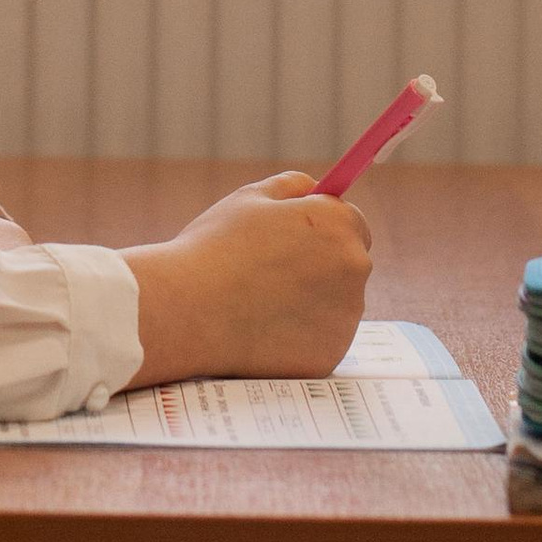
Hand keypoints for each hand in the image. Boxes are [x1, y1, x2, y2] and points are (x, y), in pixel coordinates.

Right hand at [122, 170, 371, 386]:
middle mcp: (354, 268)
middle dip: (320, 265)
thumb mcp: (249, 198)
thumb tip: (313, 188)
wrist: (187, 311)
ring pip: (336, 304)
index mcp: (338, 225)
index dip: (324, 229)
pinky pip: (320, 339)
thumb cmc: (215, 248)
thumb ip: (291, 186)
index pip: (353, 223)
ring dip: (311, 302)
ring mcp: (345, 316)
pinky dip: (300, 336)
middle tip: (272, 272)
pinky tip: (264, 329)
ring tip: (261, 301)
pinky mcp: (330, 355)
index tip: (300, 238)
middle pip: (349, 264)